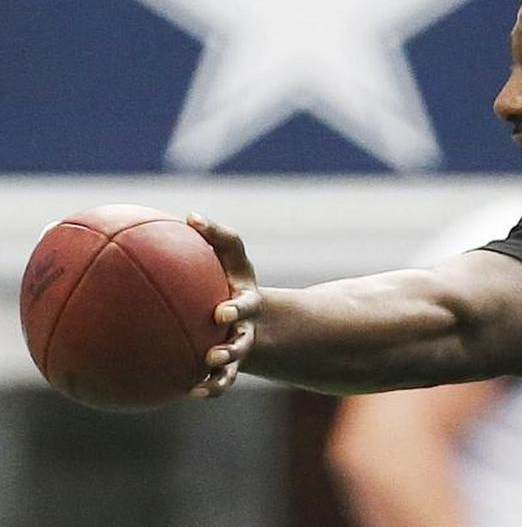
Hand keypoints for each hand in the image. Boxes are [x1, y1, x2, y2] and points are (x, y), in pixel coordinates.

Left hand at [186, 212, 261, 398]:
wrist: (240, 310)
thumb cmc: (228, 276)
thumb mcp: (230, 254)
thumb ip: (215, 235)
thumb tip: (190, 215)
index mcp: (246, 302)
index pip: (245, 305)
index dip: (236, 309)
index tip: (220, 312)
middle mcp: (244, 329)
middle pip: (242, 342)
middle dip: (231, 350)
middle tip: (214, 354)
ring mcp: (234, 350)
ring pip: (231, 368)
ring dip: (220, 378)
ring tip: (202, 387)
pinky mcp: (222, 367)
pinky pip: (215, 382)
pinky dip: (204, 389)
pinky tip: (184, 395)